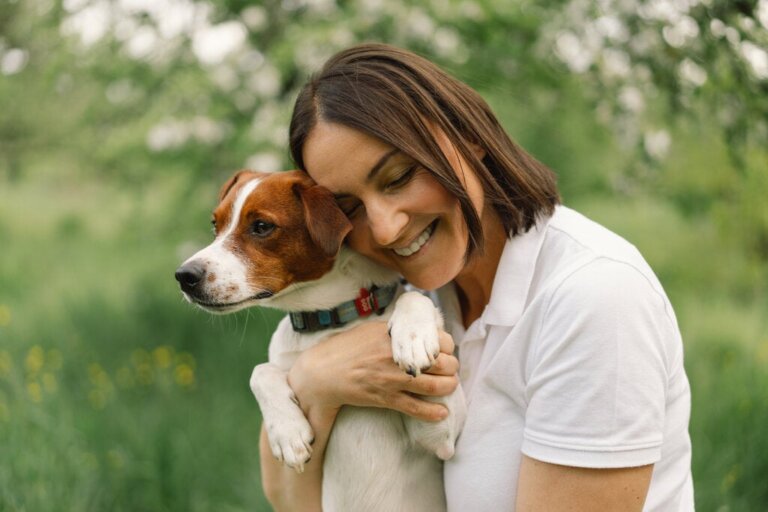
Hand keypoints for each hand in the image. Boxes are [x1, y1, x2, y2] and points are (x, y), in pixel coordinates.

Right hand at [287, 321, 458, 421]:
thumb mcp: (374, 329)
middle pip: (441, 363)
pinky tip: (442, 413)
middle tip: (450, 369)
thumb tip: (420, 330)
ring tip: (449, 386)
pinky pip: (415, 408)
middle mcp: (396, 357)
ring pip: (434, 386)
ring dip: (448, 387)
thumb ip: (398, 331)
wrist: (323, 372)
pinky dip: (433, 413)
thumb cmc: (347, 348)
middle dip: (452, 367)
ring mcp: (392, 380)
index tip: (445, 350)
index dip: (447, 346)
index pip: (436, 339)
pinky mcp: (385, 398)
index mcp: (395, 336)